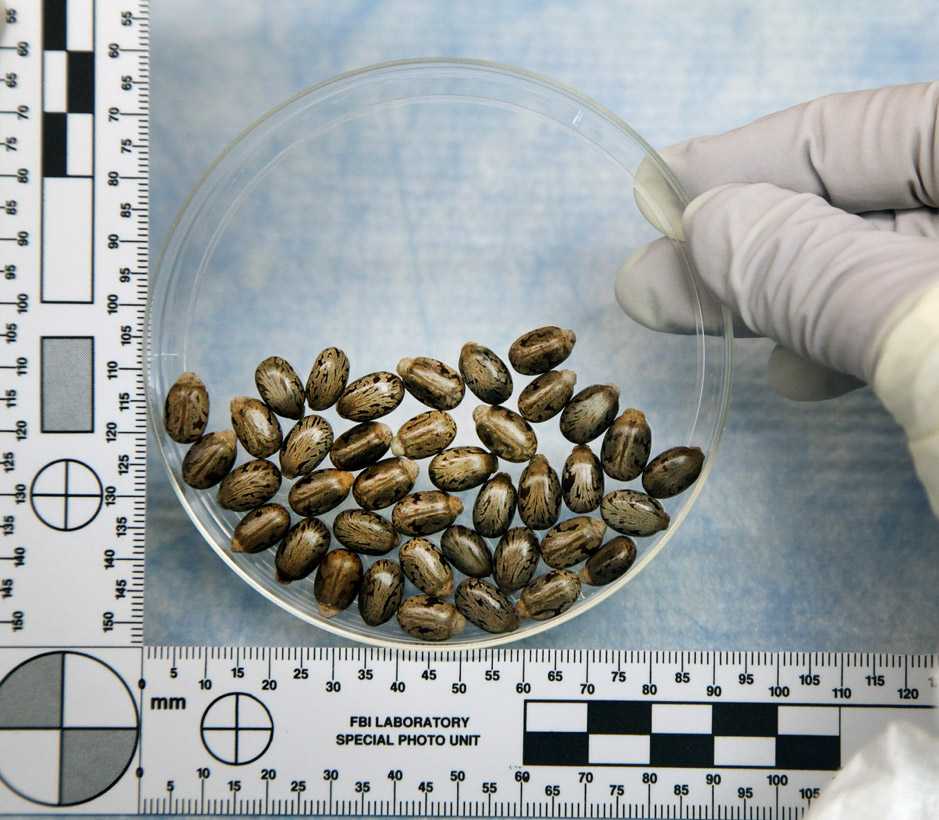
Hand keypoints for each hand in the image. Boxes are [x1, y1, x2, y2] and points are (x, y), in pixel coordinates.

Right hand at [618, 82, 938, 512]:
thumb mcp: (928, 345)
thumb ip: (811, 272)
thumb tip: (689, 233)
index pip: (860, 133)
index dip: (742, 162)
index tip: (650, 186)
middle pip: (869, 200)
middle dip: (754, 239)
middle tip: (657, 270)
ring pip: (887, 264)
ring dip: (790, 296)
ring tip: (707, 321)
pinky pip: (912, 323)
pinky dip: (848, 342)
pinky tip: (800, 367)